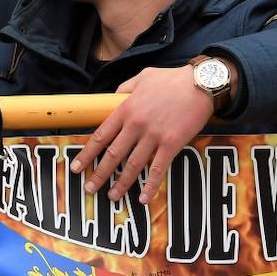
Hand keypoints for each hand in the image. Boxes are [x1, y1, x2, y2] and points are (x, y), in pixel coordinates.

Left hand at [69, 65, 216, 204]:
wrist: (200, 83)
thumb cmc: (170, 79)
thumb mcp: (141, 77)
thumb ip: (124, 90)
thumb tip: (113, 98)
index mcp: (125, 109)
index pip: (100, 136)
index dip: (87, 154)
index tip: (76, 167)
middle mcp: (135, 125)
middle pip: (112, 154)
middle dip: (98, 174)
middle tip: (88, 188)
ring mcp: (154, 136)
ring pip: (132, 165)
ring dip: (121, 183)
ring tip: (112, 197)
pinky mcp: (172, 144)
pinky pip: (159, 169)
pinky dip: (150, 185)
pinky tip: (143, 198)